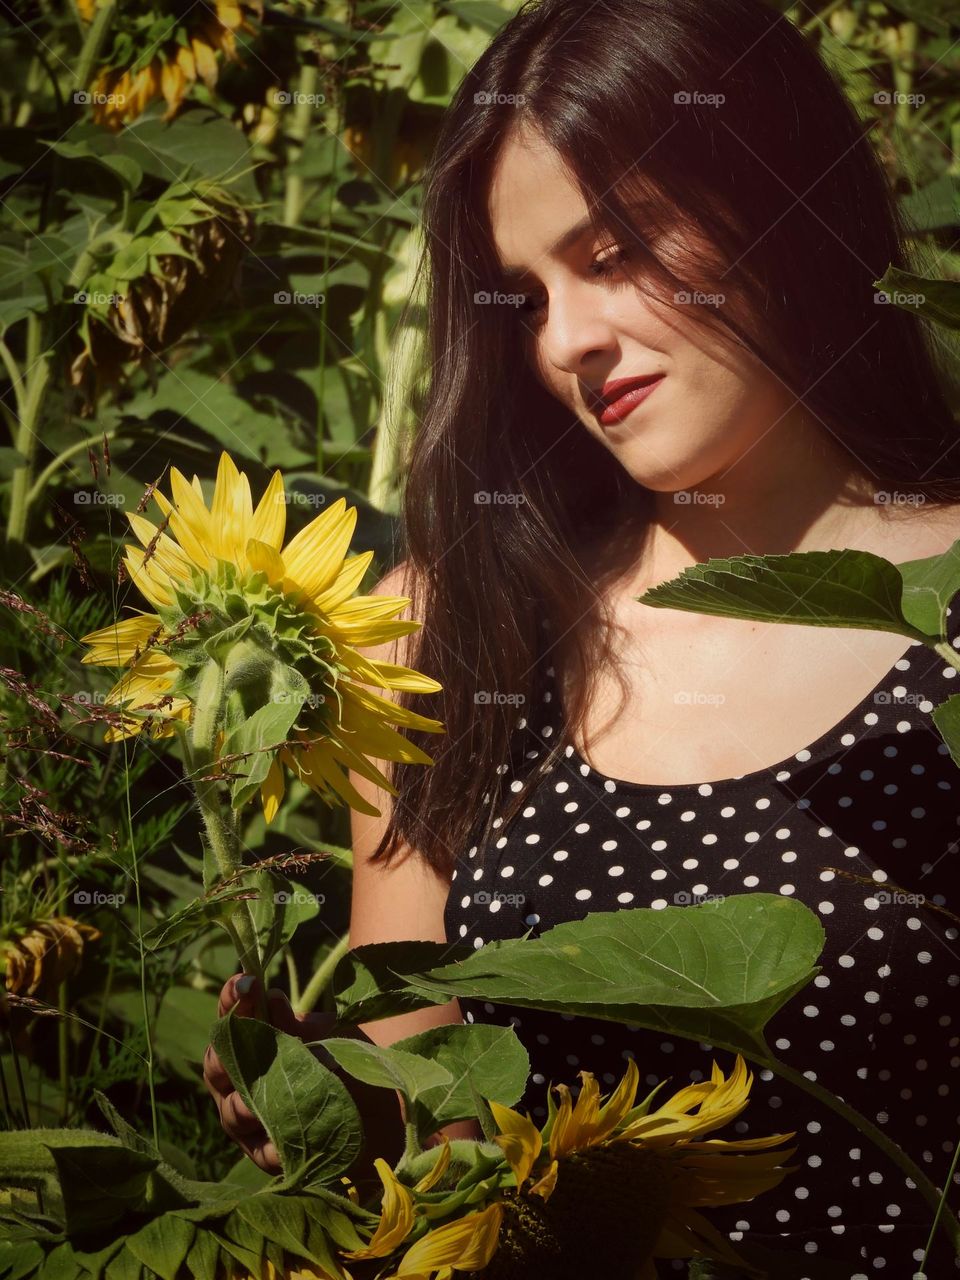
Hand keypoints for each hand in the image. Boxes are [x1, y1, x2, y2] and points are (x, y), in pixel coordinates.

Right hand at [203, 972, 334, 1172]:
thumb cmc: (354, 1063)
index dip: (232, 999)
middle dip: (226, 1052)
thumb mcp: (333, 1037)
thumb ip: (301, 1026)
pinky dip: (269, 1145)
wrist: (390, 1113)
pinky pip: (260, 1153)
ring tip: (252, 1102)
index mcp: (256, 1043)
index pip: (232, 1018)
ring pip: (231, 1113)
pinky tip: (279, 1142)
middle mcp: (245, 1079)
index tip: (246, 982)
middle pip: (217, 1066)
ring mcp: (254, 1120)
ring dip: (242, 1105)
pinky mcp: (271, 1155)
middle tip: (243, 1039)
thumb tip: (272, 999)